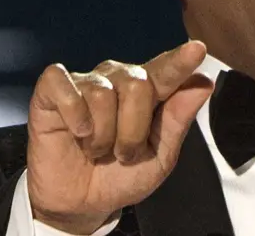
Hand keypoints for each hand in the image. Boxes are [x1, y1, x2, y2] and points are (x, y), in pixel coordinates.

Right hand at [26, 40, 213, 233]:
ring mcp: (85, 82)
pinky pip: (64, 87)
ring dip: (102, 136)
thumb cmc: (121, 176)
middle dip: (132, 131)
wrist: (80, 204)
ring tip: (96, 148)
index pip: (167, 70)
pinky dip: (73, 115)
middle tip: (122, 152)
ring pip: (102, 95)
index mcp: (148, 92)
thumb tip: (203, 83)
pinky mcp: (52, 90)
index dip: (180, 61)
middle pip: (137, 85)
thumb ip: (178, 120)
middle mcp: (117, 79)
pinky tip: (76, 132)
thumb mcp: (159, 158)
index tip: (197, 49)